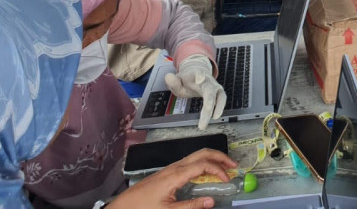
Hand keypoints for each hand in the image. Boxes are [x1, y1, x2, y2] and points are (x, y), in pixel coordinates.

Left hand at [108, 149, 236, 208]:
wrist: (122, 207)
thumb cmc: (144, 208)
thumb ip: (191, 206)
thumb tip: (212, 200)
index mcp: (176, 174)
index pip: (204, 164)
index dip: (219, 170)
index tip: (228, 181)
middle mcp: (175, 166)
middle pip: (202, 152)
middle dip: (220, 156)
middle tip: (234, 166)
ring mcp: (171, 168)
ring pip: (196, 155)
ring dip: (212, 159)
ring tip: (224, 168)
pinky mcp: (168, 172)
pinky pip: (190, 162)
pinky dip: (204, 163)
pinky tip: (207, 174)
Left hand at [164, 55, 225, 130]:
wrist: (199, 75)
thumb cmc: (187, 81)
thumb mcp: (178, 80)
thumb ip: (173, 81)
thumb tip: (168, 77)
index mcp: (197, 74)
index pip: (199, 73)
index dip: (199, 75)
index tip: (199, 79)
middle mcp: (208, 80)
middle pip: (210, 90)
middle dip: (210, 101)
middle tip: (207, 111)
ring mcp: (215, 87)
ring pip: (220, 95)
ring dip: (219, 106)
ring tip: (214, 117)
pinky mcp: (219, 93)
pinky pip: (221, 100)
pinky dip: (220, 108)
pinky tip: (214, 117)